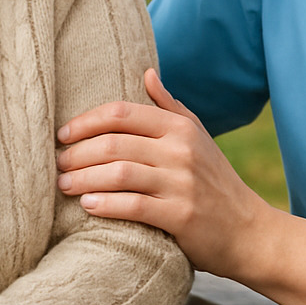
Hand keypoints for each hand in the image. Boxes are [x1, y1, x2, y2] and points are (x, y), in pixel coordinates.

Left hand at [55, 69, 269, 276]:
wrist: (248, 231)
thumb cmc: (215, 182)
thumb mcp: (198, 137)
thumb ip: (170, 107)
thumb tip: (147, 72)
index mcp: (180, 127)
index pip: (122, 113)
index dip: (87, 121)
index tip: (63, 134)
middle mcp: (181, 150)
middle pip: (115, 143)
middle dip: (78, 153)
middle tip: (57, 164)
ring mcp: (182, 183)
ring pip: (119, 173)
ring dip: (83, 178)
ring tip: (63, 185)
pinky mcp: (181, 216)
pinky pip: (133, 206)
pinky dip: (105, 204)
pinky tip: (87, 206)